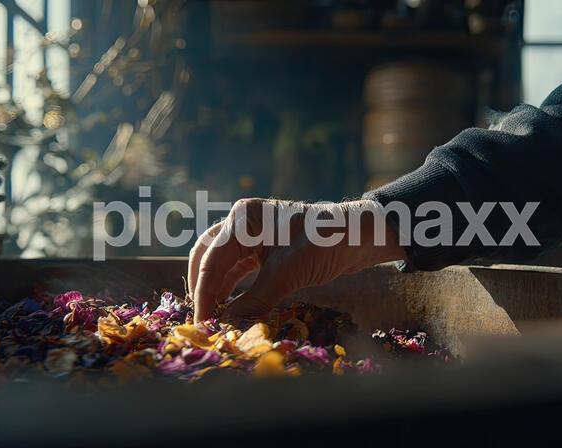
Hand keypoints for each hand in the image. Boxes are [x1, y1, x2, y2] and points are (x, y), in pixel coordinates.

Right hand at [188, 198, 405, 322]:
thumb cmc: (325, 243)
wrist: (360, 236)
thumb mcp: (288, 274)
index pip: (212, 259)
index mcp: (244, 218)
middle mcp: (243, 223)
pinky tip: (229, 308)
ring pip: (222, 264)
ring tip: (213, 318)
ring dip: (216, 289)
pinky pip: (239, 269)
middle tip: (203, 319)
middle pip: (208, 257)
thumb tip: (230, 324)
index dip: (204, 293)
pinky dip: (232, 288)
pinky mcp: (264, 250)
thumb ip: (256, 300)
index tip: (202, 321)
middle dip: (204, 288)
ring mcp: (253, 235)